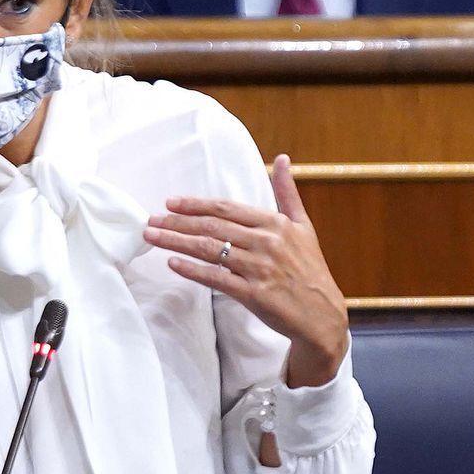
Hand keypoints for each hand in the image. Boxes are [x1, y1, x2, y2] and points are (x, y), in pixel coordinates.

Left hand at [142, 154, 348, 387]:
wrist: (322, 315)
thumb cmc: (309, 269)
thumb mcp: (302, 226)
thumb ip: (287, 193)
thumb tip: (281, 158)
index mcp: (275, 224)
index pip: (226, 208)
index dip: (196, 204)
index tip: (170, 202)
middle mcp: (267, 242)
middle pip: (212, 227)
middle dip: (177, 222)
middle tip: (151, 220)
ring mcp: (260, 268)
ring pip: (210, 250)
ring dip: (176, 242)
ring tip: (152, 237)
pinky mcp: (254, 294)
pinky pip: (216, 278)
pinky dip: (192, 270)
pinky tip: (173, 263)